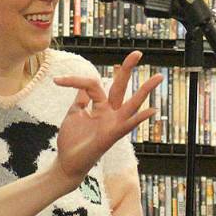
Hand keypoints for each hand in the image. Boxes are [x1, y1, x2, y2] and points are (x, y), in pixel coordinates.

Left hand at [52, 51, 161, 186]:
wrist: (66, 162)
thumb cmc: (71, 140)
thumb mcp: (74, 114)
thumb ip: (81, 99)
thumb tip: (83, 84)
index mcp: (100, 107)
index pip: (93, 84)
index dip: (75, 80)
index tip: (57, 80)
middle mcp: (109, 113)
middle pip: (120, 87)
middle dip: (127, 69)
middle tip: (137, 52)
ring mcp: (112, 124)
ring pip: (131, 104)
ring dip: (144, 91)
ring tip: (157, 77)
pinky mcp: (111, 136)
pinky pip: (127, 125)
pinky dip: (139, 119)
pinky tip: (151, 111)